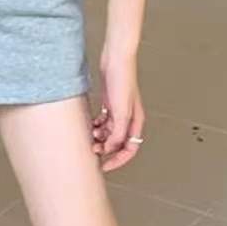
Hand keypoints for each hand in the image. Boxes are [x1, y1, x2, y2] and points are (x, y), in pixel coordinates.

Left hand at [91, 50, 144, 173]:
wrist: (115, 59)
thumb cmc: (123, 80)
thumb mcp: (121, 112)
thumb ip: (118, 133)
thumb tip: (110, 149)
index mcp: (135, 122)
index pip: (129, 149)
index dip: (117, 160)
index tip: (104, 166)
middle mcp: (128, 118)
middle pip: (118, 142)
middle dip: (105, 148)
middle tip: (93, 149)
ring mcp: (118, 111)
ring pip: (109, 132)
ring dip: (100, 137)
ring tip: (90, 135)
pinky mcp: (109, 103)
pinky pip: (103, 121)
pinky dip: (97, 126)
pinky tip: (90, 125)